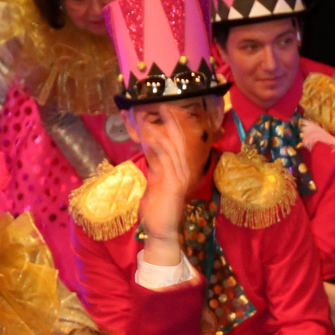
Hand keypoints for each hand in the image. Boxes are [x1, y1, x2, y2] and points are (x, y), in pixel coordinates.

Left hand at [139, 116, 190, 263]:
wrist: (163, 231)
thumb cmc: (158, 210)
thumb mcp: (156, 184)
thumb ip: (156, 169)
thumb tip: (153, 152)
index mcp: (177, 169)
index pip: (175, 143)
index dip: (171, 125)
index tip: (164, 108)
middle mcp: (181, 170)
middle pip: (178, 140)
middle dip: (172, 121)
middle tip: (163, 102)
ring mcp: (179, 177)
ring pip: (173, 147)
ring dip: (165, 129)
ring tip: (159, 114)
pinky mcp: (173, 185)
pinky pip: (166, 162)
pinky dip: (159, 148)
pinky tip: (153, 136)